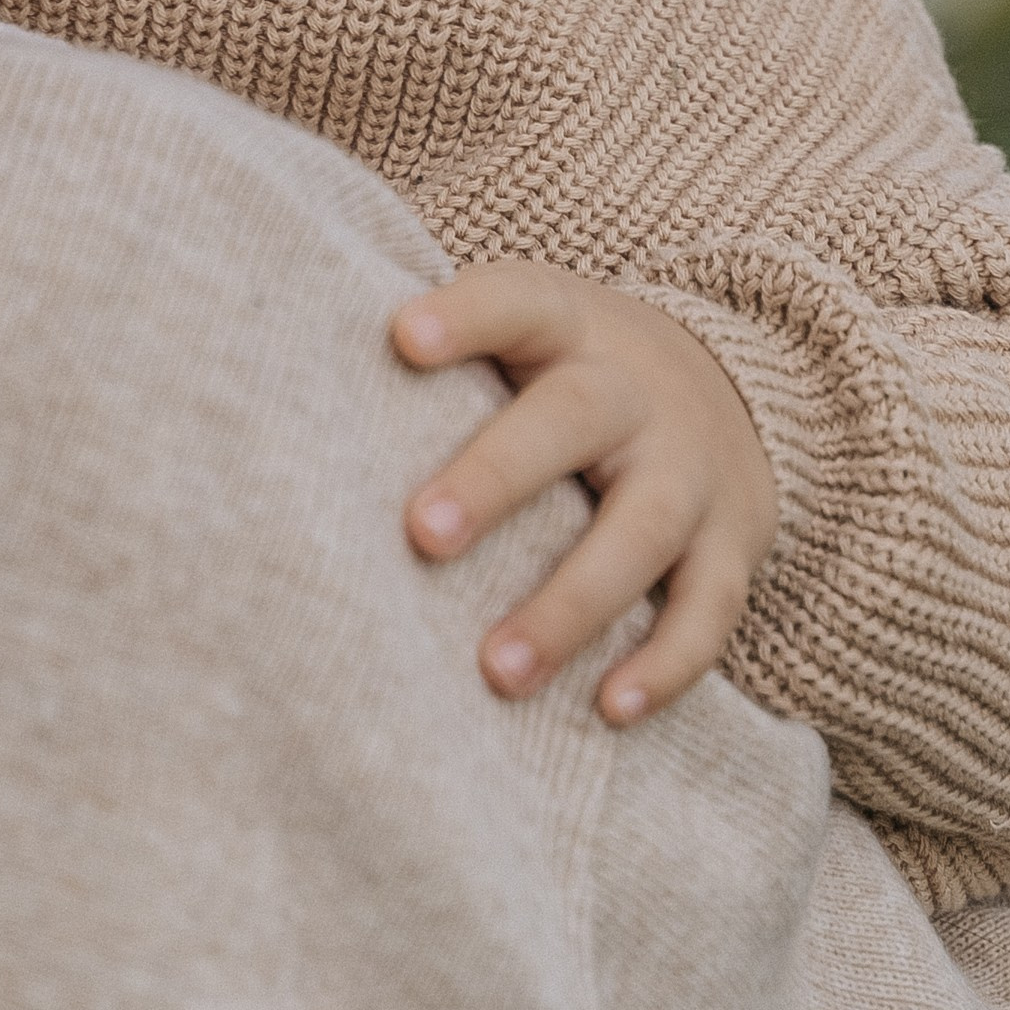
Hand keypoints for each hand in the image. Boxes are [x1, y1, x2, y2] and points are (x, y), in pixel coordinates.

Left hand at [392, 261, 778, 723]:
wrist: (734, 385)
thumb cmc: (569, 370)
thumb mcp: (524, 329)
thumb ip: (437, 344)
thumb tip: (274, 373)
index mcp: (566, 326)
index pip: (517, 301)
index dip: (464, 315)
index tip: (401, 337)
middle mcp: (633, 391)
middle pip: (572, 421)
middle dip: (497, 478)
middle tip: (420, 535)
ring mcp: (691, 468)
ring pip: (640, 533)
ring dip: (568, 605)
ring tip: (494, 672)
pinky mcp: (734, 541)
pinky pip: (708, 608)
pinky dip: (665, 663)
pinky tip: (608, 707)